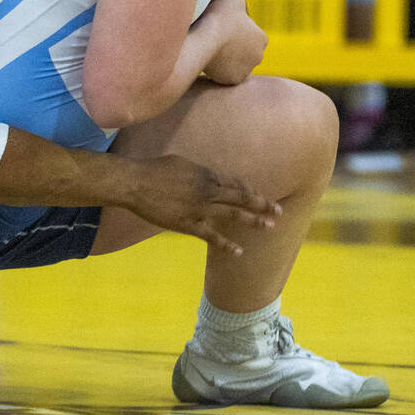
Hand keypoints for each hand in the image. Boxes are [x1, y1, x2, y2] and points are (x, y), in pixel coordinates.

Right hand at [121, 154, 280, 255]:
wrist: (136, 183)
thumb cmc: (154, 170)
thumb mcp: (181, 163)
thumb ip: (199, 171)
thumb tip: (208, 176)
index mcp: (206, 175)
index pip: (235, 183)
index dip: (250, 190)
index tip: (260, 196)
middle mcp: (208, 191)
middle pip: (241, 198)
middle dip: (261, 204)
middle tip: (278, 211)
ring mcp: (200, 209)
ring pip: (233, 216)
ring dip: (253, 221)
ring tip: (269, 227)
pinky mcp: (189, 224)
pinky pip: (212, 236)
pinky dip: (227, 245)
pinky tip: (239, 251)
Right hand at [201, 0, 266, 84]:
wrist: (206, 39)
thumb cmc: (219, 17)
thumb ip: (239, 4)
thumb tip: (236, 7)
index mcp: (262, 37)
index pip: (249, 34)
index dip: (235, 30)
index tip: (221, 28)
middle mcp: (259, 55)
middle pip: (244, 52)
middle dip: (233, 48)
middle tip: (215, 41)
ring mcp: (246, 70)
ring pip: (236, 64)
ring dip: (227, 60)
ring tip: (210, 51)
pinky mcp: (233, 81)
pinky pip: (225, 75)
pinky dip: (218, 71)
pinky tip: (208, 62)